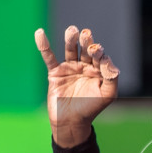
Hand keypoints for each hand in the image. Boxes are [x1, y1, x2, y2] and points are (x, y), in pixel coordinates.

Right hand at [36, 25, 118, 147]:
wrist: (71, 122)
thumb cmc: (91, 108)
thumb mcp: (107, 94)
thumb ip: (111, 77)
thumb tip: (109, 61)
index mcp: (98, 70)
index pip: (99, 57)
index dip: (98, 52)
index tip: (97, 51)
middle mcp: (84, 66)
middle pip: (85, 50)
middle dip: (86, 42)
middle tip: (85, 34)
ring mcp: (69, 68)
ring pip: (70, 50)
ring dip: (70, 40)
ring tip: (72, 30)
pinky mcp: (55, 73)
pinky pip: (49, 57)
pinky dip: (44, 46)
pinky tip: (40, 33)